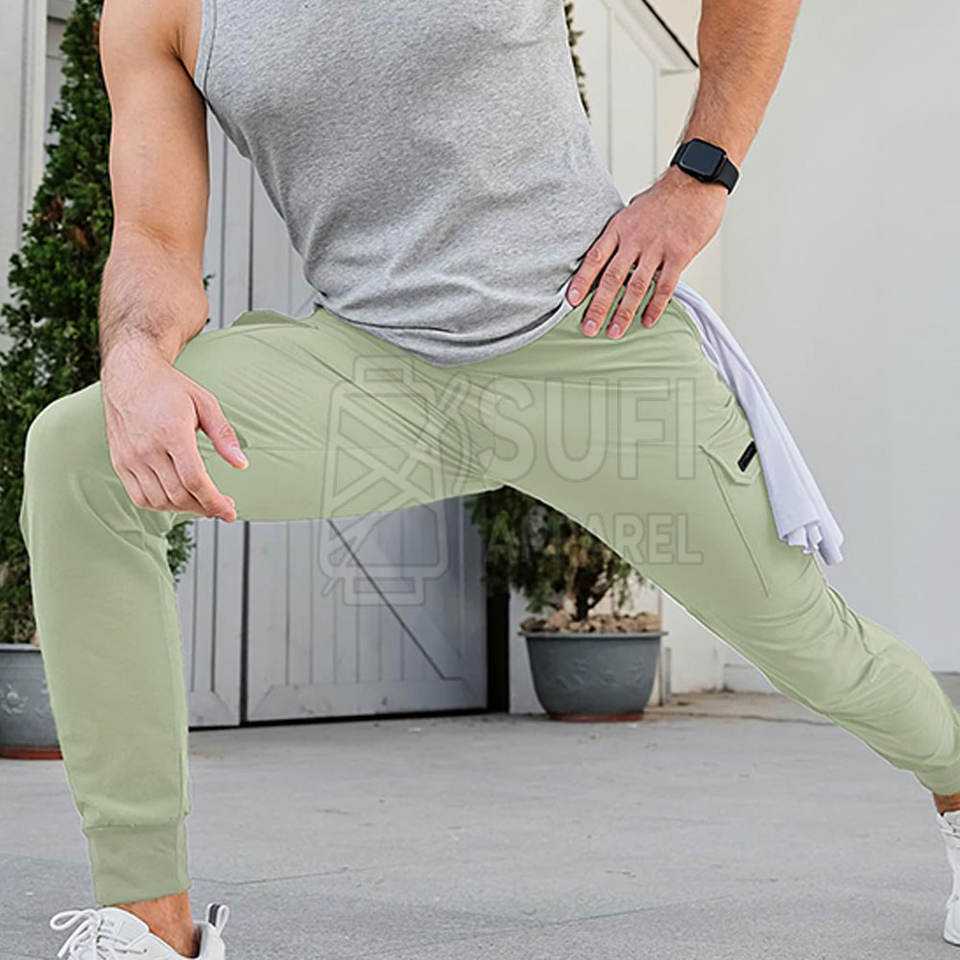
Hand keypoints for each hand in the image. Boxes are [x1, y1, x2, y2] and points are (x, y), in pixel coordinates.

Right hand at [101, 339, 247, 521]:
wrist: (130, 377)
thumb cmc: (170, 389)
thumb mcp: (205, 403)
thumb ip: (224, 435)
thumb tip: (241, 464)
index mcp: (171, 432)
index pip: (195, 479)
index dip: (214, 501)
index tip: (230, 511)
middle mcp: (147, 448)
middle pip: (179, 494)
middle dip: (205, 507)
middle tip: (222, 508)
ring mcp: (130, 458)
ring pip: (160, 500)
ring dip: (186, 509)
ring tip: (203, 503)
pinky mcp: (120, 463)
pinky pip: (140, 497)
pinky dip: (161, 505)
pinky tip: (178, 500)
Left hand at [568, 166, 727, 337]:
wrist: (696, 181)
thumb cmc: (665, 198)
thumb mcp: (633, 210)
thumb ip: (621, 234)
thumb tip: (608, 255)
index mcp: (620, 228)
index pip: (595, 257)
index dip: (583, 280)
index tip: (571, 301)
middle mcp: (635, 239)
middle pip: (612, 278)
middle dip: (599, 306)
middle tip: (588, 328)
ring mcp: (658, 247)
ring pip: (637, 286)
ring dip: (624, 312)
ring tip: (614, 332)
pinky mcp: (680, 254)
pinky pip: (665, 286)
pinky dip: (655, 305)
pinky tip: (647, 320)